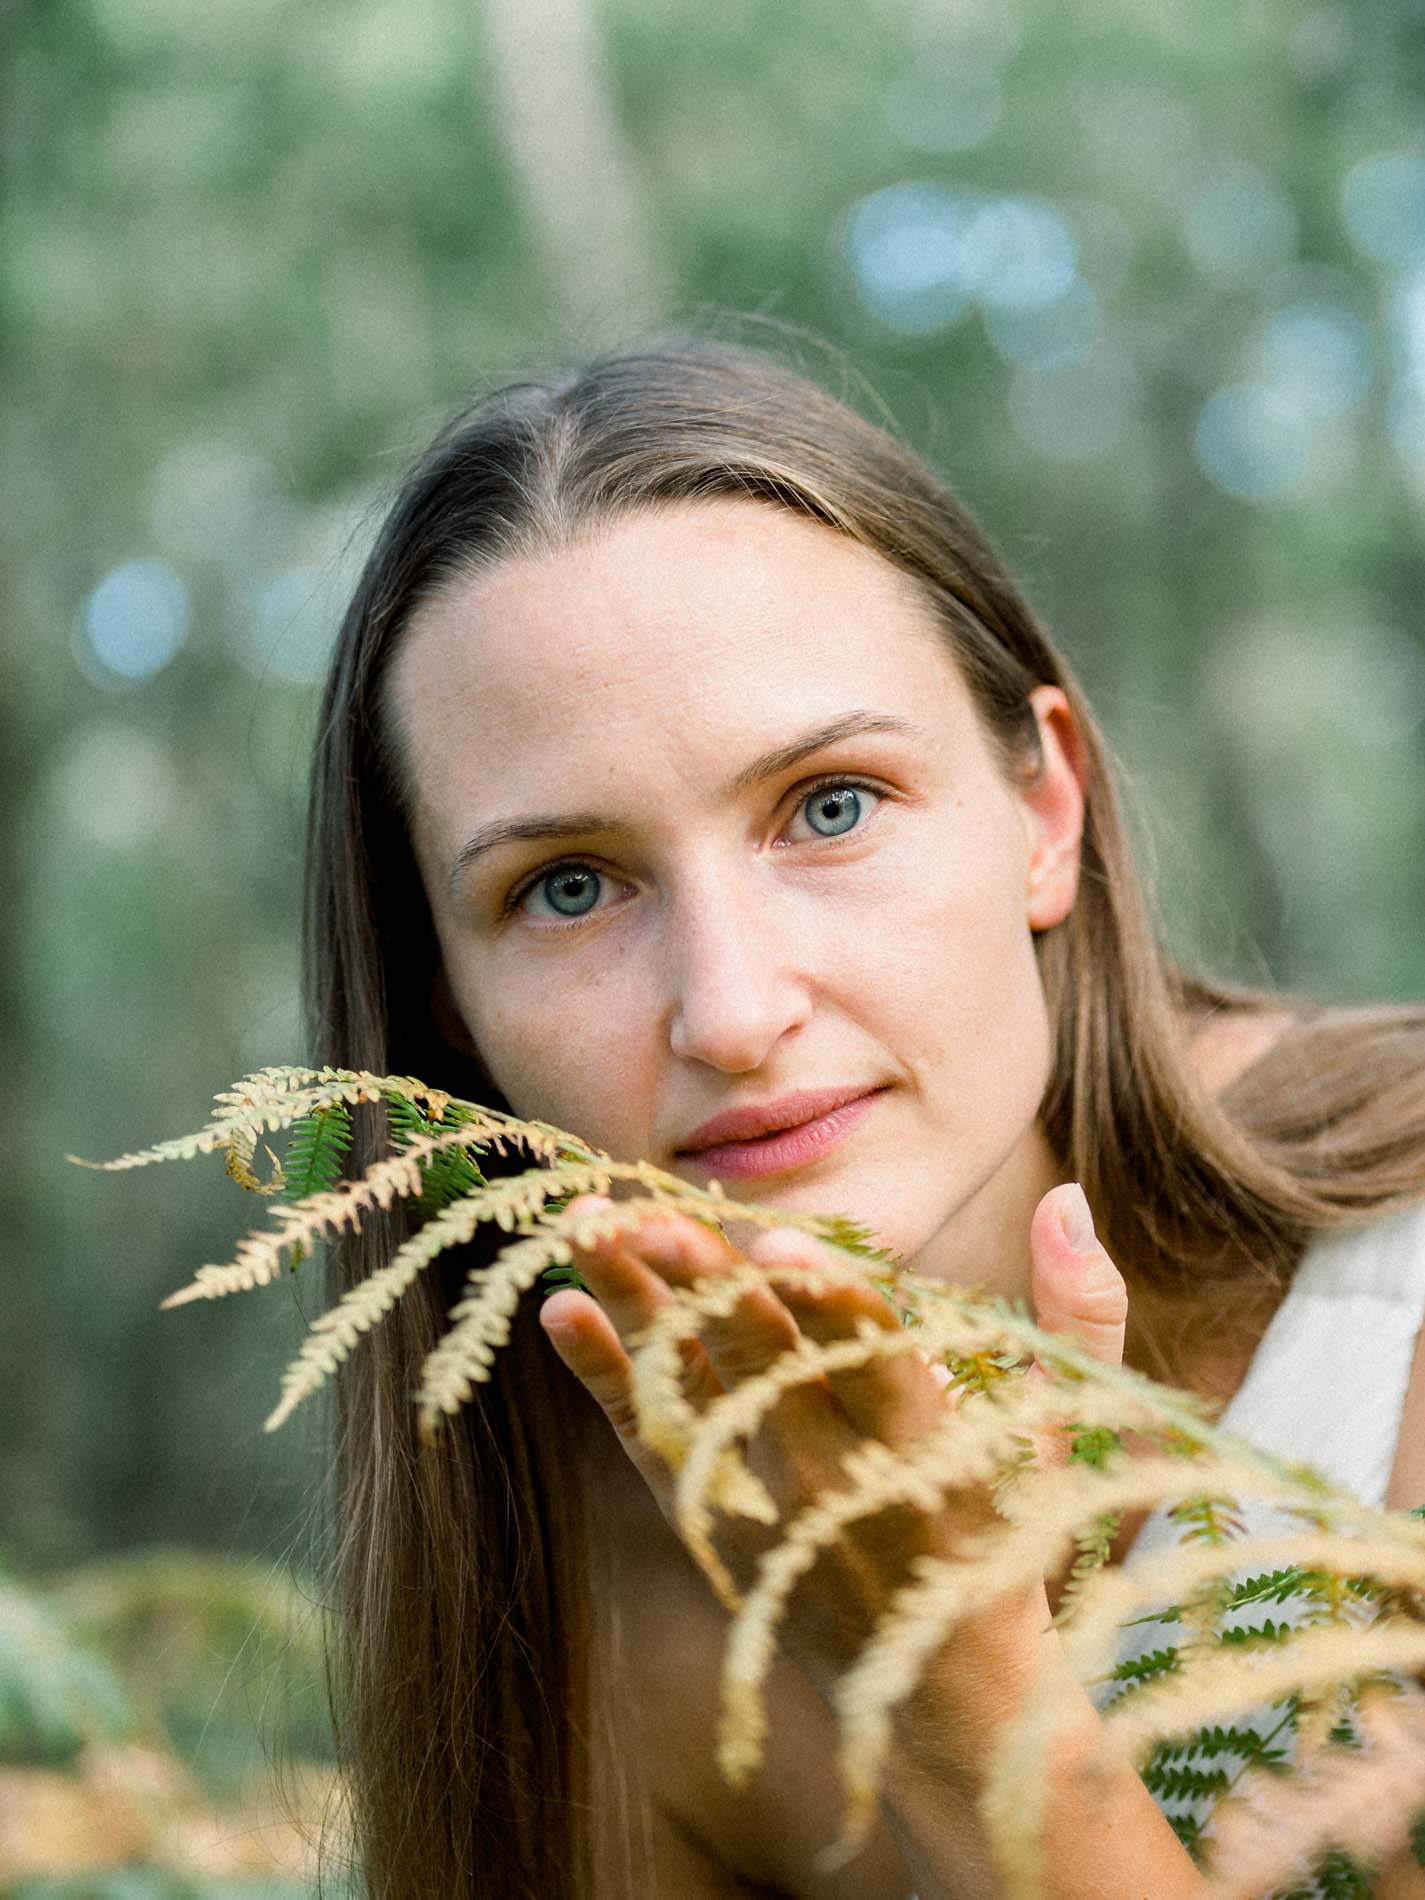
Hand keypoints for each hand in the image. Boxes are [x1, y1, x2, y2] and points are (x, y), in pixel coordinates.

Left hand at [539, 1181, 1128, 1693]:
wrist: (951, 1704)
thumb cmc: (1024, 1539)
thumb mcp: (1077, 1432)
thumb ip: (1081, 1312)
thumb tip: (1066, 1193)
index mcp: (936, 1451)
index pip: (875, 1363)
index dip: (827, 1302)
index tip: (777, 1245)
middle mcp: (840, 1480)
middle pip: (761, 1362)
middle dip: (699, 1282)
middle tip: (640, 1208)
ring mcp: (765, 1507)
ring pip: (690, 1388)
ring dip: (635, 1305)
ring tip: (584, 1227)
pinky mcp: (713, 1524)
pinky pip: (647, 1444)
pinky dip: (603, 1377)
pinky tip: (561, 1308)